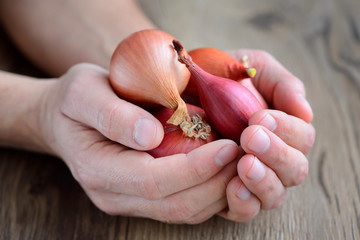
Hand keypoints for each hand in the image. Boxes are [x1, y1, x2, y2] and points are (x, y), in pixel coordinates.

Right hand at [38, 63, 239, 223]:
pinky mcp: (142, 198)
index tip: (229, 146)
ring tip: (243, 162)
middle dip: (217, 184)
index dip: (196, 168)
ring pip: (184, 211)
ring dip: (219, 191)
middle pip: (176, 205)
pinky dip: (210, 192)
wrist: (65, 118)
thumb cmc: (75, 100)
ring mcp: (129, 201)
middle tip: (247, 155)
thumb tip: (150, 135)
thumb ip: (112, 115)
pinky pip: (183, 205)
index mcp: (98, 169)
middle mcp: (114, 195)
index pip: (155, 181)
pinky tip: (226, 170)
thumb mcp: (84, 92)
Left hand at [218, 50, 315, 221]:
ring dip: (264, 180)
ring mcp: (250, 178)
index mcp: (282, 129)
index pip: (302, 138)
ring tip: (245, 164)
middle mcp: (271, 157)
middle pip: (295, 170)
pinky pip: (243, 211)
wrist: (181, 84)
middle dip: (276, 154)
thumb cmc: (220, 74)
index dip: (287, 130)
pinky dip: (244, 202)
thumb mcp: (254, 67)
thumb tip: (305, 111)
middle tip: (250, 136)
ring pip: (274, 195)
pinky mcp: (225, 195)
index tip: (259, 117)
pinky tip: (234, 187)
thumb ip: (282, 84)